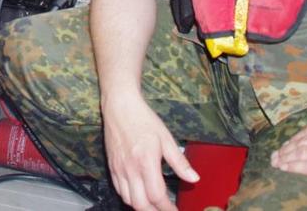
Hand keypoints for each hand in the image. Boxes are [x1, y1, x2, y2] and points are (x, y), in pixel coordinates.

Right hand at [103, 95, 197, 209]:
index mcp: (146, 162)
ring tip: (153, 204)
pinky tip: (139, 194)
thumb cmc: (143, 119)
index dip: (168, 208)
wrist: (119, 106)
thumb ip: (179, 162)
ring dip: (142, 206)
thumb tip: (194, 178)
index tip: (175, 210)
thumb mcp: (166, 138)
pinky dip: (129, 197)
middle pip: (141, 204)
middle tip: (166, 210)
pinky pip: (119, 190)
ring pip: (128, 200)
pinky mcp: (112, 166)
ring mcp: (119, 169)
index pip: (157, 196)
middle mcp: (130, 169)